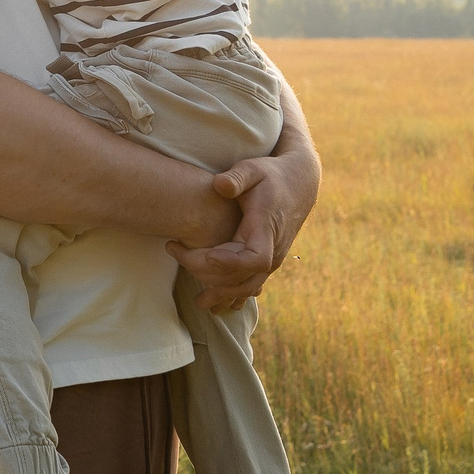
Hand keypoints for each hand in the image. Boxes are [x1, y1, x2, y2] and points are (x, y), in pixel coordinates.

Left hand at [167, 146, 319, 311]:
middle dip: (207, 273)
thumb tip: (219, 184)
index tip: (209, 255)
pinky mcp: (265, 264)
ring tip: (198, 301)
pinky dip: (232, 295)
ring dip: (221, 295)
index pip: (254, 258)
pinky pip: (250, 286)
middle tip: (176, 253)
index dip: (231, 262)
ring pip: (246, 288)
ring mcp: (271, 261)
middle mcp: (271, 251)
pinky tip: (217, 305)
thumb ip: (237, 176)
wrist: (297, 186)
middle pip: (242, 278)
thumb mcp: (253, 169)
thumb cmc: (270, 175)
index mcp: (265, 229)